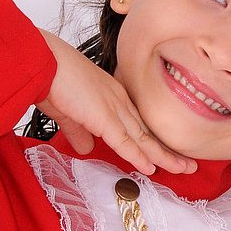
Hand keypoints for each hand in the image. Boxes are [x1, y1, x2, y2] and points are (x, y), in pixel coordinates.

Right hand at [36, 30, 196, 176]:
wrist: (42, 61)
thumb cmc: (50, 78)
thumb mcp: (68, 111)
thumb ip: (79, 130)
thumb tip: (85, 148)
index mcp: (112, 96)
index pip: (138, 124)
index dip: (152, 141)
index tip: (165, 153)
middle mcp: (119, 101)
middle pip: (148, 131)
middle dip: (168, 150)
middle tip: (188, 164)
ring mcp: (113, 108)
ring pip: (144, 138)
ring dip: (164, 156)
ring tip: (183, 169)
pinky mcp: (103, 117)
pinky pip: (126, 142)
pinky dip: (139, 156)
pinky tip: (152, 168)